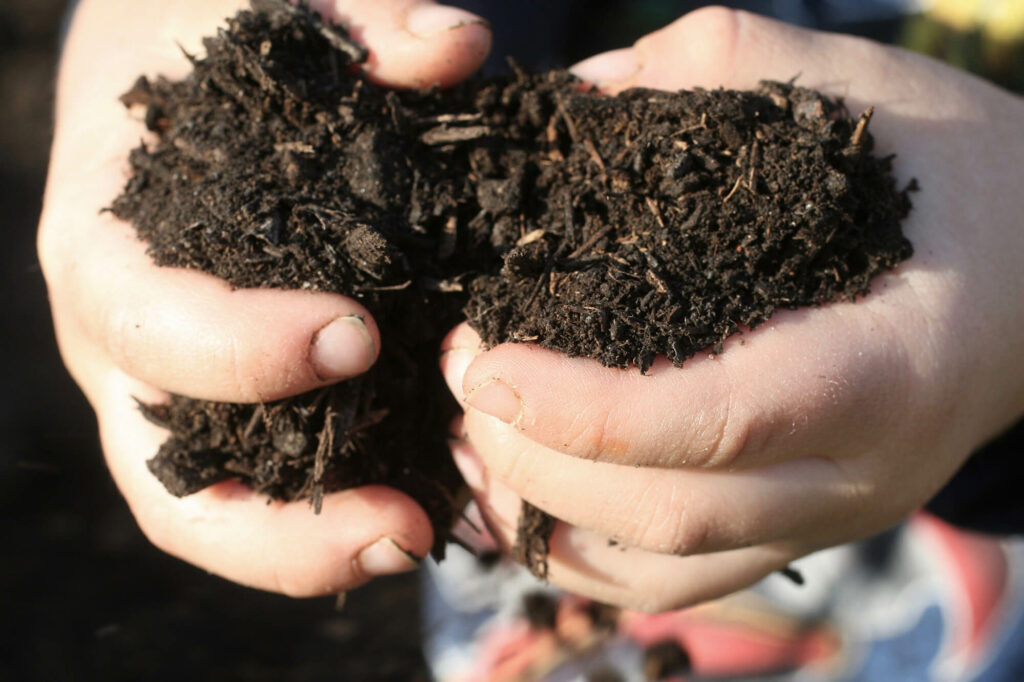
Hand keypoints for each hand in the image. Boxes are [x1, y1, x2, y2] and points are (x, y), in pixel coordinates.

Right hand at [38, 0, 489, 595]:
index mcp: (108, 244)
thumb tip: (456, 45)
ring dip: (306, 549)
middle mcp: (127, 343)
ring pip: (205, 511)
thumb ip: (352, 26)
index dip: (234, 347)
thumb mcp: (258, 17)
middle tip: (399, 524)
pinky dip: (331, 517)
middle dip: (274, 516)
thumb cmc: (211, 52)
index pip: (142, 317)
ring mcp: (171, 391)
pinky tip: (424, 511)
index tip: (354, 338)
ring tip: (420, 544)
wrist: (177, 88)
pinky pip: (260, 492)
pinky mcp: (229, 411)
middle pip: (162, 465)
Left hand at [441, 8, 1023, 611]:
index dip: (586, 409)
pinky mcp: (799, 528)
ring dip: (547, 514)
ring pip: (664, 567)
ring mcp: (828, 516)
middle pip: (672, 512)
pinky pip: (678, 580)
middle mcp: (857, 470)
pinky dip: (586, 554)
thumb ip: (714, 69)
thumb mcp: (851, 93)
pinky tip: (525, 496)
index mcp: (880, 366)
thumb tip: (577, 98)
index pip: (717, 419)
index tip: (487, 363)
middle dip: (538, 457)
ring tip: (472, 438)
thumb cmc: (949, 176)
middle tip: (463, 376)